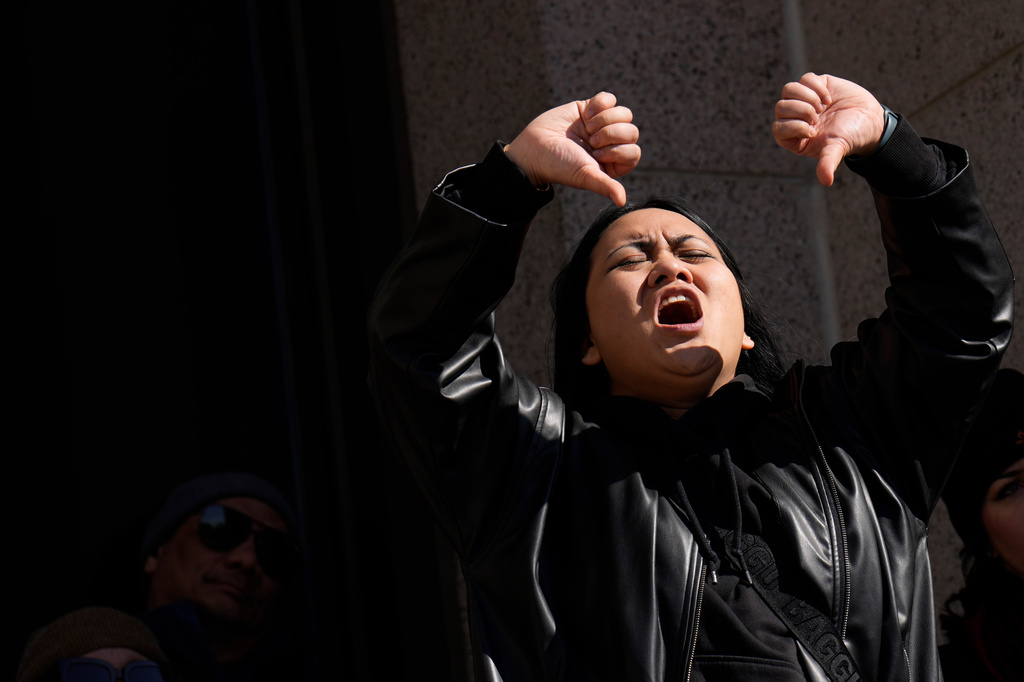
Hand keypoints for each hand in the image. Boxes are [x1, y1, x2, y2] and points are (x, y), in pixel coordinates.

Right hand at [504, 92, 640, 205]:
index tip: (596, 155)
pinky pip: (610, 98)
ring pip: (625, 114)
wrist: (534, 147)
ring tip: (587, 127)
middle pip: (632, 131)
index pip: (633, 152)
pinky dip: (599, 104)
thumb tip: (621, 202)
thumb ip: (605, 186)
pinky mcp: (591, 108)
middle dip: (611, 134)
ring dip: (605, 119)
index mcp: (612, 164)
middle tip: (591, 142)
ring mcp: (602, 125)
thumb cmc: (559, 165)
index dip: (617, 151)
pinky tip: (585, 114)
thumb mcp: (584, 176)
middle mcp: (610, 144)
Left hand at [773, 73, 885, 186]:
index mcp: (794, 137)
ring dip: (807, 96)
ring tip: (823, 106)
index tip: (814, 130)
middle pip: (780, 106)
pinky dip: (817, 86)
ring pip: (788, 89)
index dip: (794, 126)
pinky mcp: (815, 85)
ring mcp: (804, 100)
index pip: (778, 127)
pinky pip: (805, 78)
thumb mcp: (837, 149)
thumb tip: (826, 181)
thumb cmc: (850, 137)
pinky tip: (829, 97)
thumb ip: (828, 162)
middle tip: (819, 116)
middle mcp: (795, 118)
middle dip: (801, 110)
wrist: (869, 119)